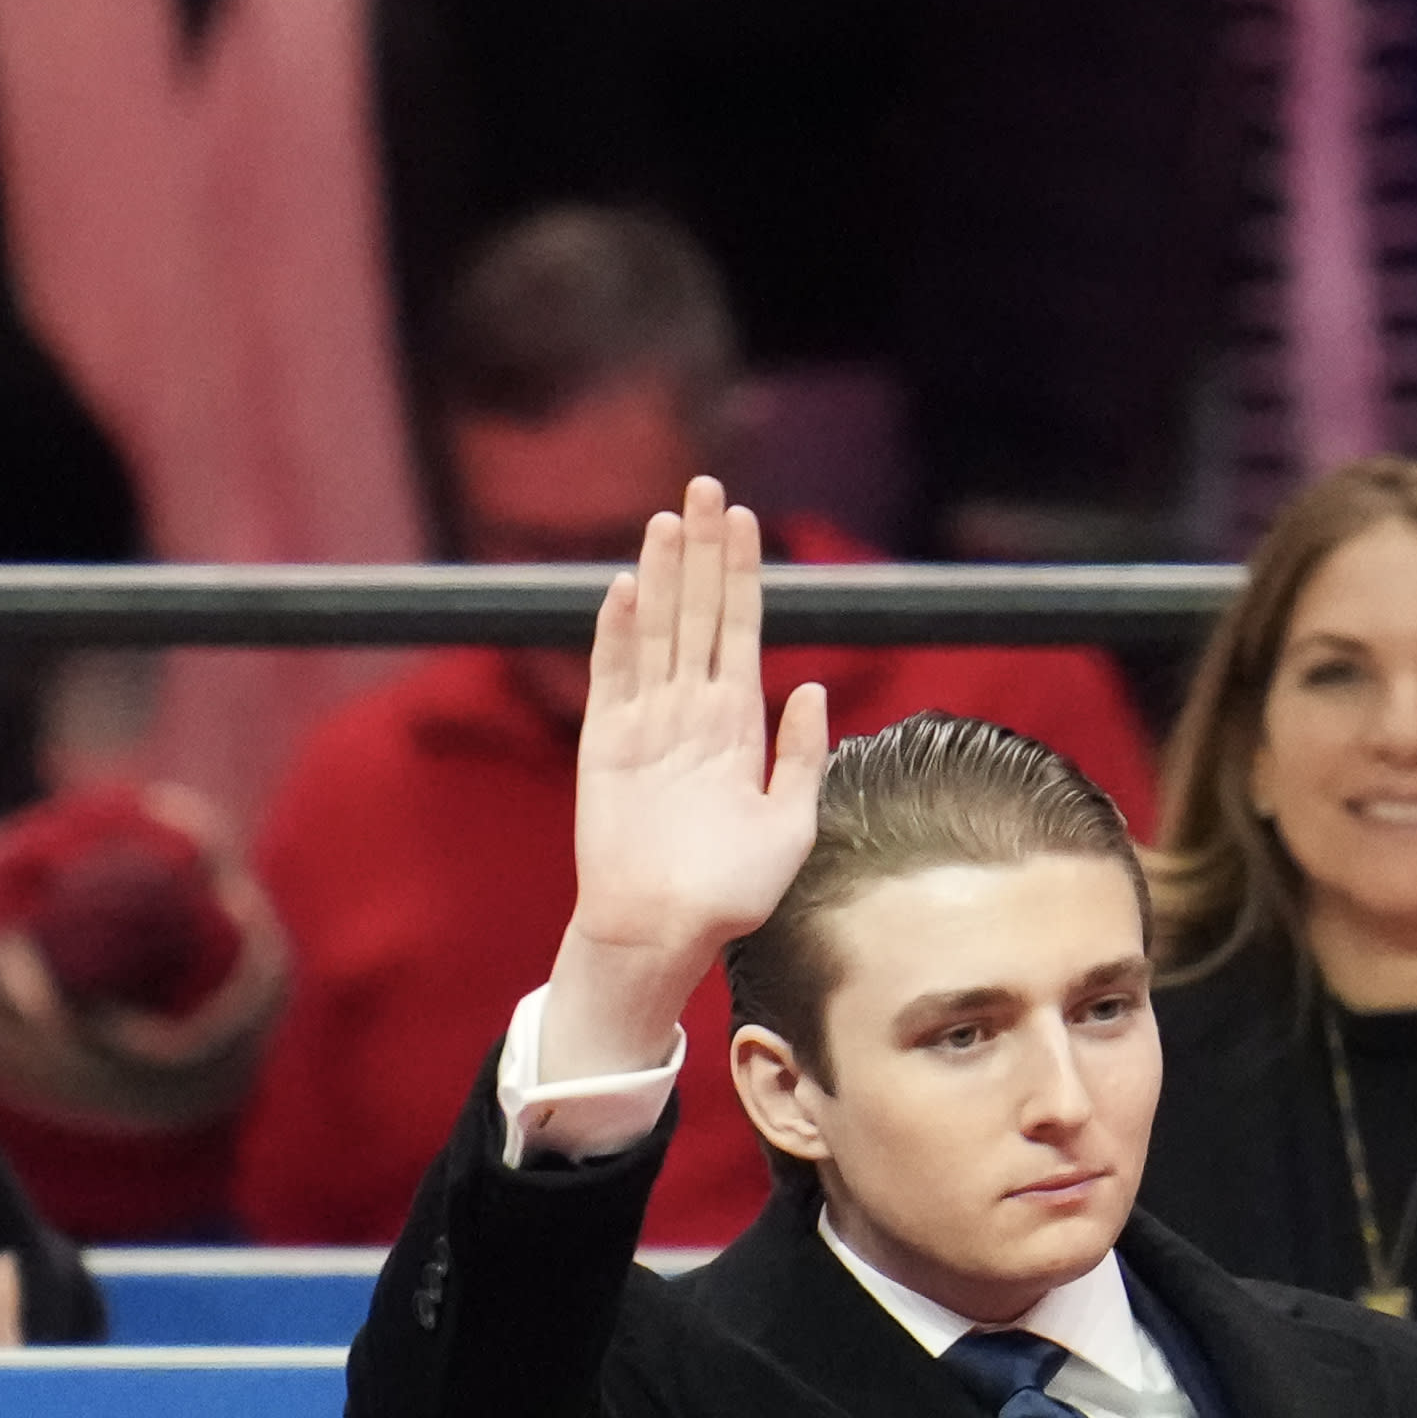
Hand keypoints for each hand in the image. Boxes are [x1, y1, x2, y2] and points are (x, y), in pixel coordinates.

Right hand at [551, 480, 835, 1070]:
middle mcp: (691, 710)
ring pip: (657, 630)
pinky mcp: (605, 743)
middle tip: (706, 486)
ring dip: (661, 574)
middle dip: (702, 550)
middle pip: (697, 611)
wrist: (667, 931)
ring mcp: (645, 721)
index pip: (740, 628)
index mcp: (737, 723)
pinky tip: (626, 587)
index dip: (742, 573)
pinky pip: (612, 676)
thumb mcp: (792, 824)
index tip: (746, 518)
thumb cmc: (731, 891)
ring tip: (669, 518)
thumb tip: (810, 687)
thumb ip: (801, 756)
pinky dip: (618, 632)